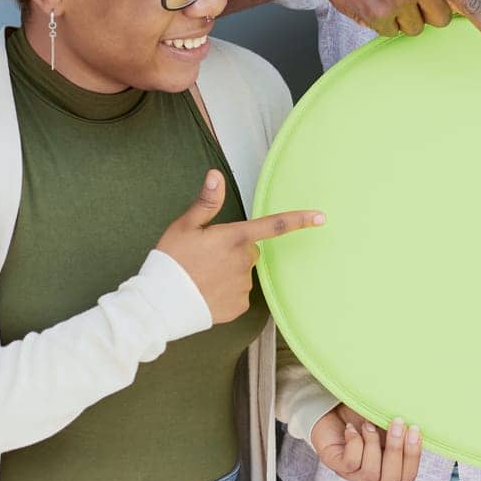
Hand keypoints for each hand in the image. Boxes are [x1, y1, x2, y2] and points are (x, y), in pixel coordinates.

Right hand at [157, 170, 324, 322]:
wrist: (159, 304)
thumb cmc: (170, 261)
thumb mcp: (184, 226)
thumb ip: (206, 202)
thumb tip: (216, 175)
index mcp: (234, 238)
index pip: (274, 225)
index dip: (299, 220)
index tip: (321, 217)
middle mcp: (244, 261)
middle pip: (249, 250)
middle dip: (234, 250)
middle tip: (206, 257)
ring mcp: (243, 285)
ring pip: (242, 272)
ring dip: (228, 272)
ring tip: (201, 276)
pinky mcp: (239, 306)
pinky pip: (238, 294)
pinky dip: (225, 292)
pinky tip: (206, 292)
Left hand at [311, 404, 422, 480]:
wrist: (333, 406)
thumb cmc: (366, 413)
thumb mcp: (388, 419)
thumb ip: (404, 427)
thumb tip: (423, 420)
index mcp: (390, 465)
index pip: (407, 477)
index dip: (413, 457)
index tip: (414, 429)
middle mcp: (373, 473)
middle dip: (396, 451)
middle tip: (397, 423)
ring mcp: (354, 472)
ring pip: (370, 474)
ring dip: (373, 444)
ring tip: (369, 423)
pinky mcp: (336, 465)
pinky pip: (350, 463)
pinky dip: (354, 443)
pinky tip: (351, 428)